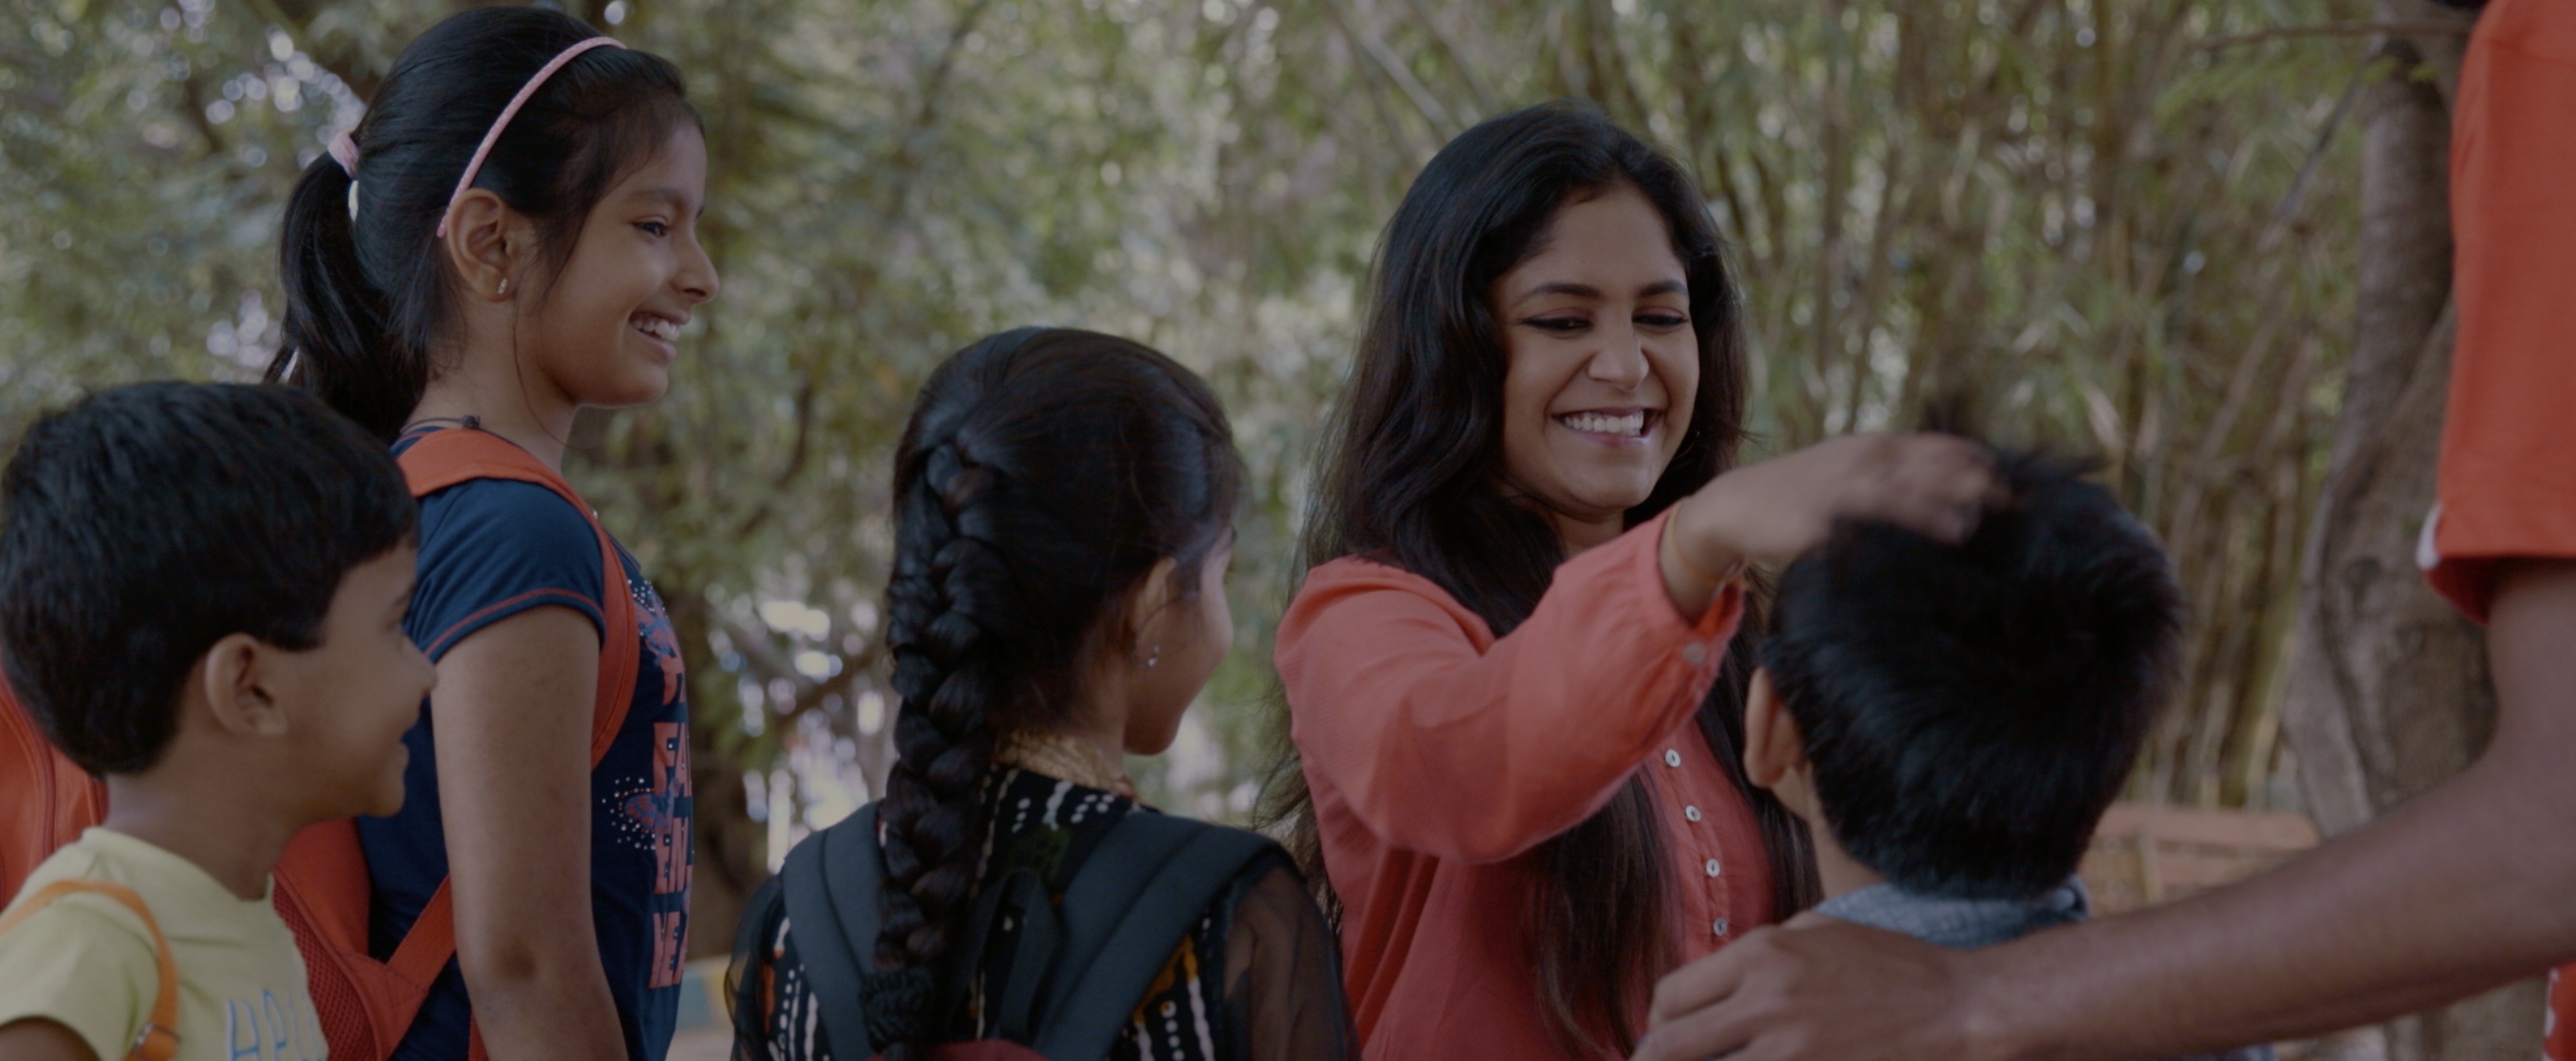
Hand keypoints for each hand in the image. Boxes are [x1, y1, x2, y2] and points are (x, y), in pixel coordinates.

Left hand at [1632, 915, 1992, 1060]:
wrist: (1961, 1009)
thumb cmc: (1895, 968)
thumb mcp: (1821, 930)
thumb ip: (1764, 951)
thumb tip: (1717, 980)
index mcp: (1762, 952)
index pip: (1672, 995)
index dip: (1656, 1025)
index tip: (1662, 1040)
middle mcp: (1765, 998)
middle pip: (1670, 1046)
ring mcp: (1788, 1047)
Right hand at [1676, 433, 1994, 570]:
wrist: (1735, 505)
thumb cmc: (1802, 490)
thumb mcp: (1848, 467)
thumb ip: (1895, 473)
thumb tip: (1955, 483)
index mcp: (1871, 449)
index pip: (1935, 448)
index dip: (1976, 462)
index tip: (2012, 481)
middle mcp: (1858, 466)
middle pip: (1924, 471)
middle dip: (1967, 486)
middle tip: (2007, 504)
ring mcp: (1837, 495)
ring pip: (1894, 499)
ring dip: (1932, 514)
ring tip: (1964, 532)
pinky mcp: (1816, 527)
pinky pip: (1856, 538)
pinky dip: (1883, 547)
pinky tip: (1907, 563)